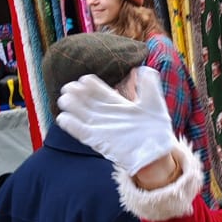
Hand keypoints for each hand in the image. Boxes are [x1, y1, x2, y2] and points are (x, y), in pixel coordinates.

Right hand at [57, 70, 176, 174]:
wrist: (158, 152)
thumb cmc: (156, 129)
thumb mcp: (154, 103)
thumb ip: (149, 85)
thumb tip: (144, 68)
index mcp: (117, 103)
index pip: (99, 90)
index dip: (90, 85)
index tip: (84, 79)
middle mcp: (107, 114)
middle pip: (87, 101)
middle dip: (76, 94)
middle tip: (68, 88)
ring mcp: (102, 128)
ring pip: (82, 115)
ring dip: (72, 107)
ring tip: (64, 99)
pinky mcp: (99, 141)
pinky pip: (82, 133)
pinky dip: (72, 127)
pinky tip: (63, 118)